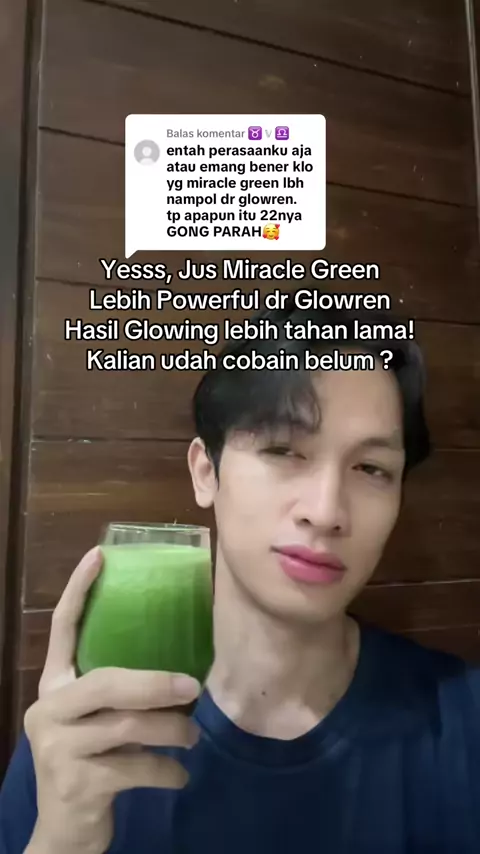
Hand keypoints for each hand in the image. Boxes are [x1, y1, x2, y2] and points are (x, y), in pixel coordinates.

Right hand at [24, 547, 200, 853]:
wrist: (66, 833)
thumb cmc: (93, 765)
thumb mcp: (101, 724)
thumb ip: (123, 697)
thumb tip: (185, 671)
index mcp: (55, 687)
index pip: (62, 630)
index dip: (78, 592)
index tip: (100, 555)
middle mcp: (49, 710)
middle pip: (107, 682)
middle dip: (156, 683)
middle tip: (194, 687)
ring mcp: (57, 747)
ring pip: (128, 726)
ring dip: (171, 732)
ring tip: (193, 738)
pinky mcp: (75, 783)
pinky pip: (136, 767)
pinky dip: (167, 771)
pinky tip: (180, 776)